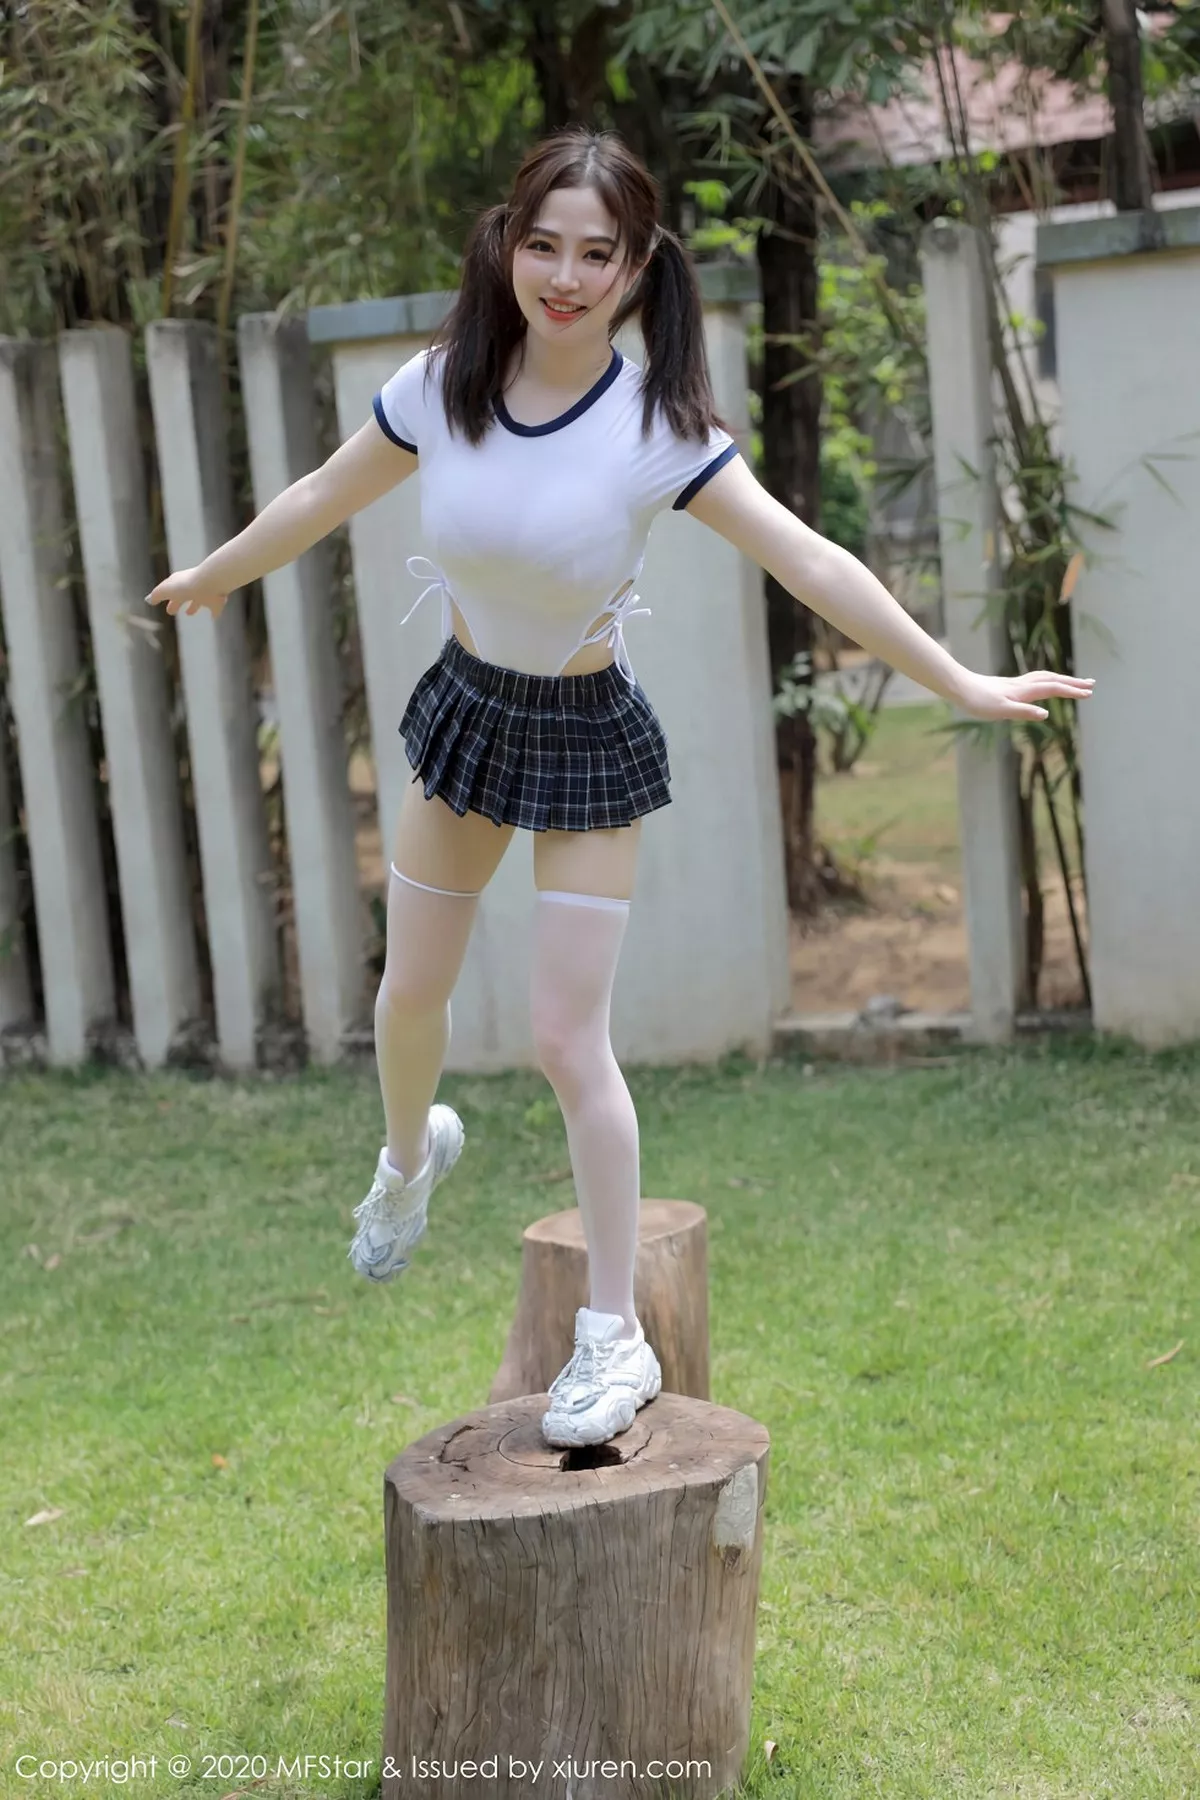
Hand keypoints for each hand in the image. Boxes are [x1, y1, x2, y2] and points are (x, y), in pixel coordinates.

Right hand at [145, 569, 227, 619]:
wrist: (210, 582)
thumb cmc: (185, 585)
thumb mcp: (166, 590)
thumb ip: (157, 595)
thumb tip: (148, 600)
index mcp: (179, 583)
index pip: (170, 591)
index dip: (165, 598)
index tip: (160, 603)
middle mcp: (193, 587)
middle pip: (183, 596)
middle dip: (177, 603)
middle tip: (172, 611)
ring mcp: (206, 594)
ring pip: (198, 601)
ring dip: (193, 606)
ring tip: (189, 613)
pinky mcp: (217, 602)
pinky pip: (215, 608)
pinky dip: (214, 613)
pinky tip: (213, 617)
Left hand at [954, 668, 1095, 721]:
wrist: (959, 687)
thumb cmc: (978, 702)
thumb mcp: (1000, 711)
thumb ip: (1023, 712)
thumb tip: (1046, 714)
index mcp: (1024, 691)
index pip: (1053, 689)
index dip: (1071, 691)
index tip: (1088, 694)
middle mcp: (1022, 685)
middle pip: (1053, 680)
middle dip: (1073, 682)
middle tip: (1091, 685)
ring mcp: (1016, 684)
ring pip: (1045, 677)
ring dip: (1062, 679)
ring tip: (1074, 682)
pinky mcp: (1009, 685)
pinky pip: (1035, 680)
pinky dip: (1048, 680)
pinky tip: (1044, 685)